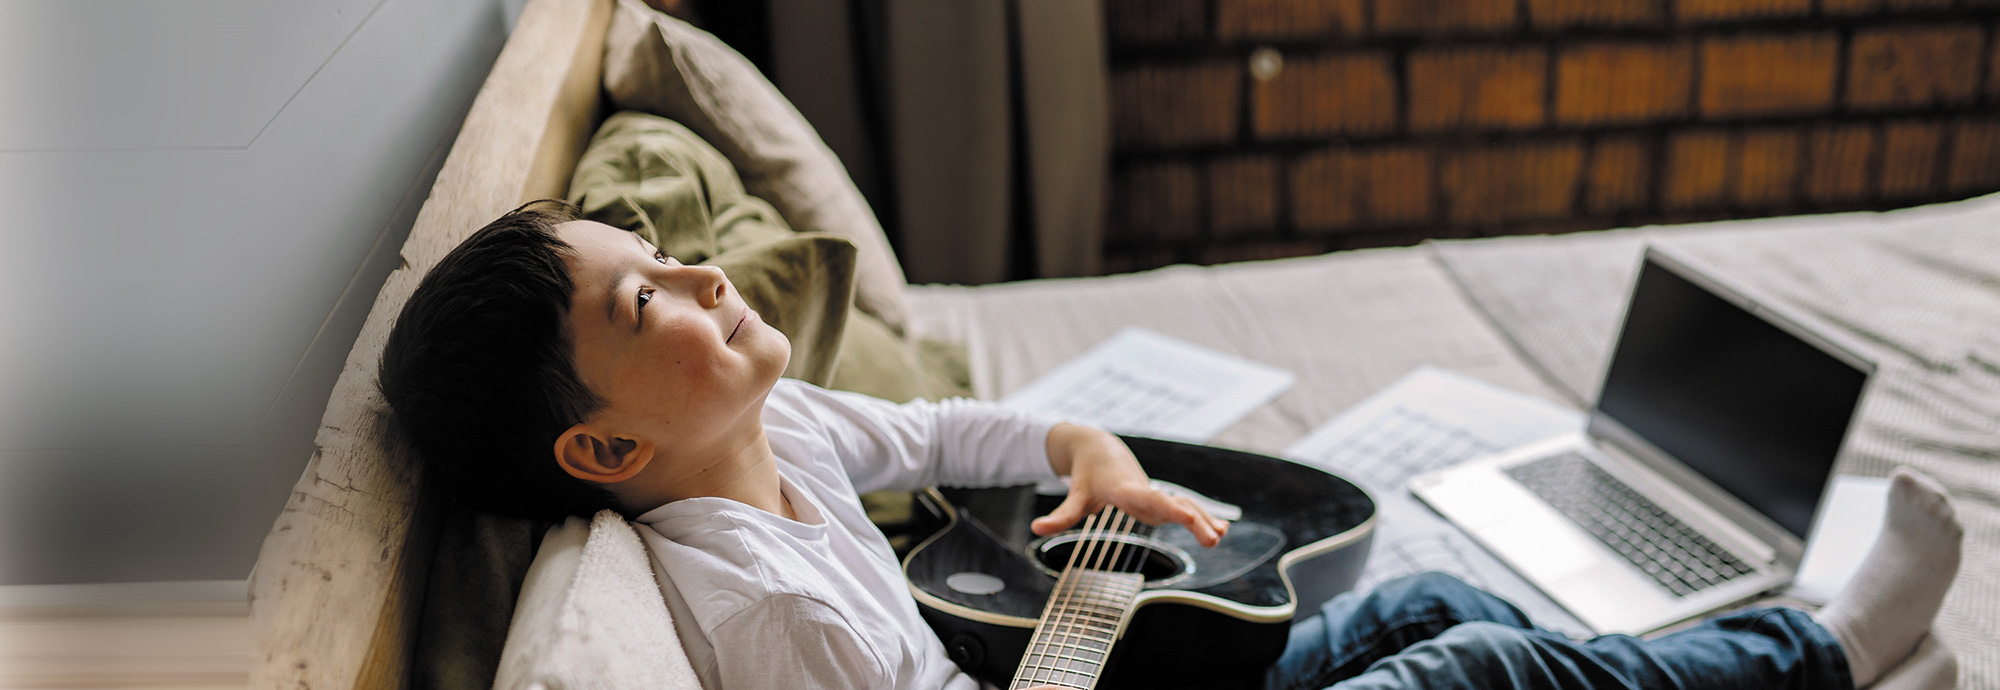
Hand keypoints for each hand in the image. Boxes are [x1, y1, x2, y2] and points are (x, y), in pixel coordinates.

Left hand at [1032, 424, 1228, 546]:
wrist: (1100, 449)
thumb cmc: (1087, 476)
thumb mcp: (1075, 496)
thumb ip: (1060, 516)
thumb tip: (1037, 528)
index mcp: (1126, 490)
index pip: (1150, 499)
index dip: (1169, 508)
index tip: (1187, 516)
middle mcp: (1146, 491)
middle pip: (1174, 505)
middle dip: (1195, 521)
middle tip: (1214, 538)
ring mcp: (1156, 495)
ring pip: (1184, 506)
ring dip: (1204, 520)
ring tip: (1221, 535)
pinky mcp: (1159, 500)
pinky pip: (1185, 508)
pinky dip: (1203, 517)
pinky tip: (1222, 529)